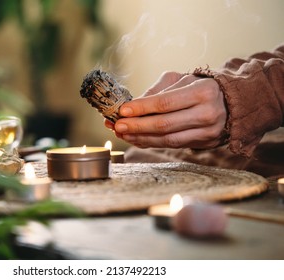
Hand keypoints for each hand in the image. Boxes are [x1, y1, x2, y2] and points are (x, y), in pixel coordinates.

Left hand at [104, 71, 227, 148]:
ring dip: (141, 138)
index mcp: (203, 91)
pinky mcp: (203, 143)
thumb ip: (158, 89)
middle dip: (137, 126)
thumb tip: (133, 104)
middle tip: (117, 126)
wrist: (231, 103)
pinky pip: (172, 146)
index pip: (165, 103)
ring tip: (122, 133)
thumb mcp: (181, 79)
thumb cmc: (201, 86)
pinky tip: (136, 138)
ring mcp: (207, 132)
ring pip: (167, 140)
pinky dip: (151, 142)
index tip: (122, 110)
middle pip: (165, 124)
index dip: (142, 108)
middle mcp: (207, 113)